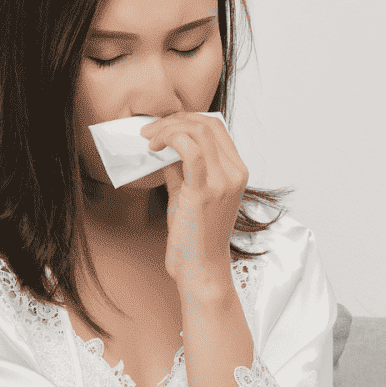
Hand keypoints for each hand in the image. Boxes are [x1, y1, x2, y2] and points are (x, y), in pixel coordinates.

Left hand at [141, 112, 246, 291]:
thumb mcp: (189, 193)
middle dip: (174, 119)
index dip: (186, 118)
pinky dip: (169, 140)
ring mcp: (223, 181)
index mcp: (237, 171)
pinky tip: (153, 148)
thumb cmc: (195, 236)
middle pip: (207, 124)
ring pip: (198, 132)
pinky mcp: (205, 191)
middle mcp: (235, 173)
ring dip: (167, 128)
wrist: (201, 268)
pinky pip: (189, 151)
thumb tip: (164, 146)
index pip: (216, 127)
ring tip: (148, 138)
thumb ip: (181, 168)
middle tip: (150, 130)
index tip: (163, 125)